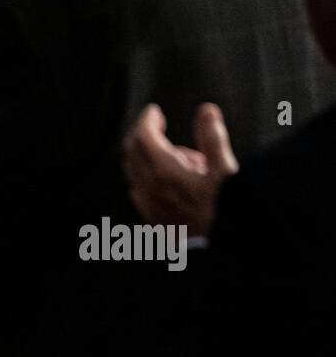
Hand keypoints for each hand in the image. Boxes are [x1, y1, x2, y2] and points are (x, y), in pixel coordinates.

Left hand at [122, 103, 237, 236]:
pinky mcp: (148, 214)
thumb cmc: (223, 209)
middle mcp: (148, 186)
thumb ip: (213, 138)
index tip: (154, 111)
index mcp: (163, 171)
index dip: (147, 120)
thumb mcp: (225, 170)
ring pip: (133, 169)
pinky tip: (168, 178)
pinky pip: (138, 188)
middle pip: (131, 151)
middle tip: (157, 125)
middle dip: (142, 134)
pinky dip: (146, 175)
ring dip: (145, 155)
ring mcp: (145, 202)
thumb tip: (206, 110)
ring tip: (180, 156)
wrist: (214, 246)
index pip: (143, 136)